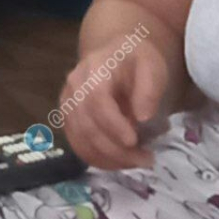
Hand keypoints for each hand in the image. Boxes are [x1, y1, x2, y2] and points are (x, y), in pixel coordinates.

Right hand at [56, 36, 168, 169]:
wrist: (116, 56)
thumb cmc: (137, 61)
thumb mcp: (152, 66)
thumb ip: (149, 89)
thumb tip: (144, 118)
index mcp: (93, 70)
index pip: (97, 101)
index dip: (113, 125)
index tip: (134, 142)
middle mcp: (73, 88)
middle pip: (87, 126)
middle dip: (116, 149)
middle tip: (145, 159)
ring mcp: (67, 105)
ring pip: (80, 141)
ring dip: (109, 159)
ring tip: (137, 161)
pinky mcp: (68, 120)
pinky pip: (78, 145)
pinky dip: (99, 159)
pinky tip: (120, 162)